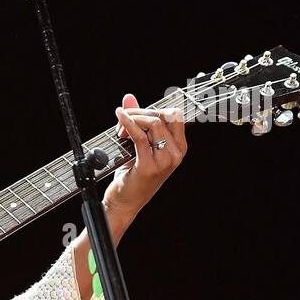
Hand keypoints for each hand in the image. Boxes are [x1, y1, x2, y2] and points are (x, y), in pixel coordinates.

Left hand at [104, 92, 186, 220]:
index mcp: (179, 147)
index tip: (135, 116)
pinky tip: (119, 119)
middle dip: (139, 113)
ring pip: (152, 123)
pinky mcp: (149, 166)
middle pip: (162, 116)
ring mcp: (165, 161)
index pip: (174, 115)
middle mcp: (176, 154)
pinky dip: (128, 124)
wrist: (125, 202)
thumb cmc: (131, 174)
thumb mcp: (138, 145)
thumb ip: (136, 120)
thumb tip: (129, 97)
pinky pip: (139, 136)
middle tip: (122, 122)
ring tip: (120, 131)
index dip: (153, 110)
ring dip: (132, 120)